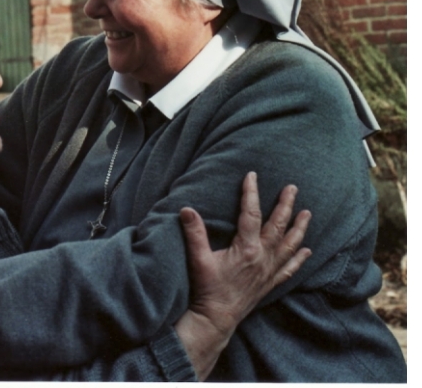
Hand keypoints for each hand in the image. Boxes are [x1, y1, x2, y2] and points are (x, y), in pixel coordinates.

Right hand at [174, 171, 310, 379]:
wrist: (217, 318)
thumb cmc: (207, 289)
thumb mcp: (198, 259)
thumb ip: (194, 233)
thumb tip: (186, 209)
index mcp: (247, 248)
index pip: (251, 214)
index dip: (251, 193)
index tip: (252, 176)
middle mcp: (263, 257)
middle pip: (278, 226)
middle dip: (286, 205)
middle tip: (293, 188)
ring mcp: (269, 271)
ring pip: (289, 245)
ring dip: (299, 228)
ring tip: (308, 213)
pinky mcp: (270, 283)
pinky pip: (290, 268)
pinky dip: (299, 258)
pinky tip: (307, 250)